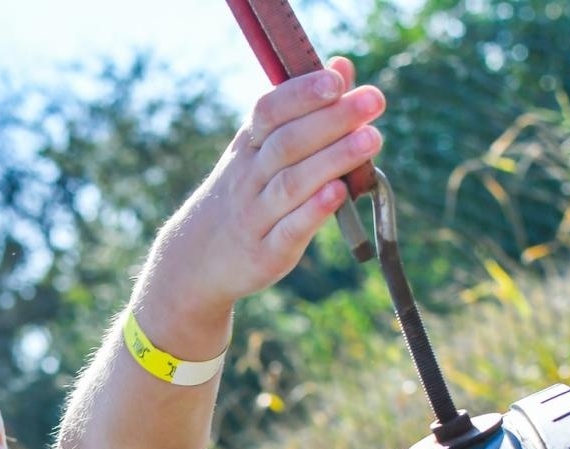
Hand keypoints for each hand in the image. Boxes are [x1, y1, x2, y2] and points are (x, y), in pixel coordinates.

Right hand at [136, 57, 383, 344]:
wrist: (195, 260)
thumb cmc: (245, 195)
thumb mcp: (262, 151)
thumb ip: (303, 111)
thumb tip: (342, 66)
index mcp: (248, 148)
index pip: (269, 111)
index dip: (302, 93)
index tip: (336, 79)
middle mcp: (248, 179)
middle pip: (288, 144)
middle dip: (332, 120)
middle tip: (374, 100)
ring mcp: (255, 217)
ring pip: (291, 184)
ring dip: (332, 160)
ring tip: (372, 139)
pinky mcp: (266, 254)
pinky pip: (289, 230)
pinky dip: (313, 211)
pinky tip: (339, 193)